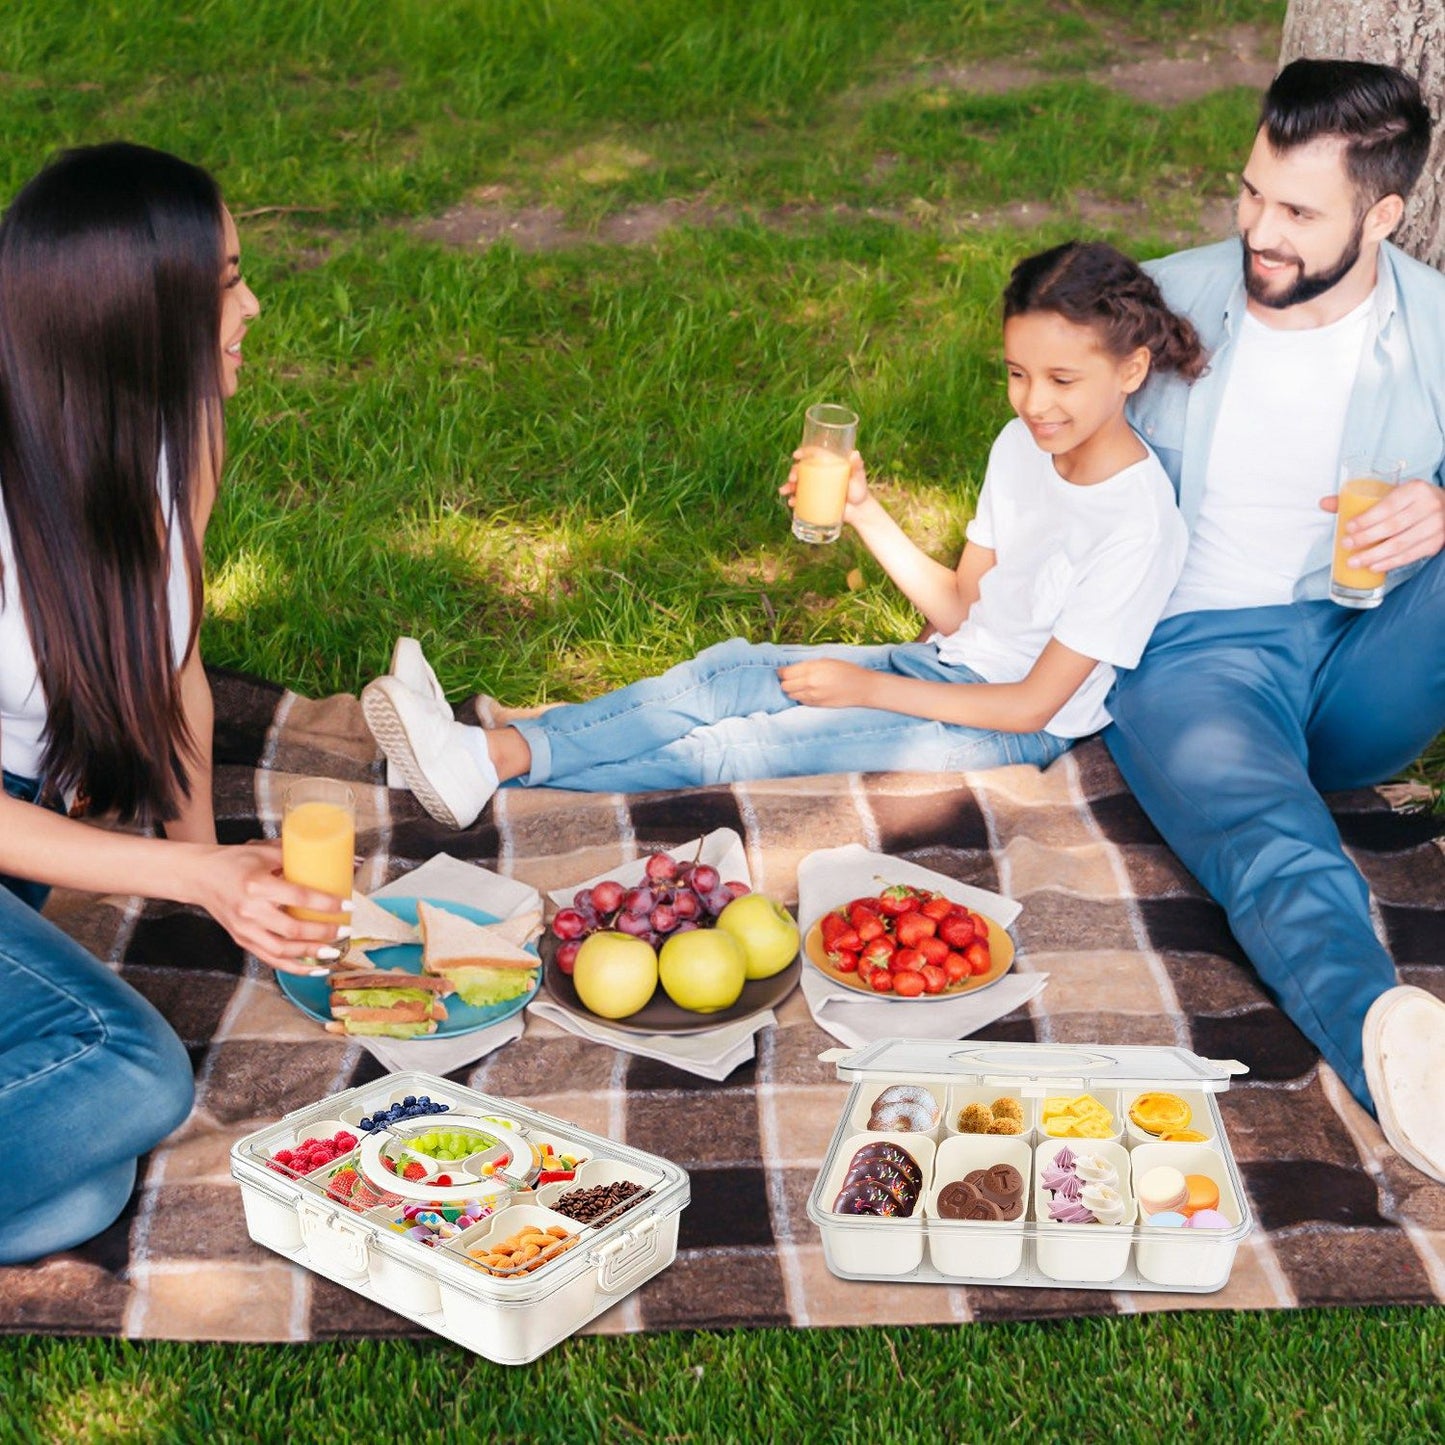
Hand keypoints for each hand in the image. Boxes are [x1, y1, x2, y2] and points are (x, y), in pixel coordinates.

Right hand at [182, 840, 351, 973]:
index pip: (299, 897)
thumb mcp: (263, 850)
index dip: (326, 904)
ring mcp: (244, 929)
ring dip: (311, 954)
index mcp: (257, 884)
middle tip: (346, 929)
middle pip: (293, 929)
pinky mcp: (242, 940)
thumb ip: (296, 855)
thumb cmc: (233, 860)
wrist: (198, 876)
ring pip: (282, 950)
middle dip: (324, 933)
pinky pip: (270, 959)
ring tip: (335, 952)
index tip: (348, 906)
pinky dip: (294, 966)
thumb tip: (337, 858)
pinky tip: (314, 967)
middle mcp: (250, 910)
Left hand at [778, 659, 877, 708]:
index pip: (785, 673)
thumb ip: (807, 666)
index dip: (781, 672)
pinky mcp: (817, 705)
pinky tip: (809, 692)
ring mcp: (813, 696)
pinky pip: (801, 702)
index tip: (782, 671)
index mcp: (811, 669)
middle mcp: (810, 684)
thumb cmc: (847, 670)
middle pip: (785, 686)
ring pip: (791, 695)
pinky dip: (801, 697)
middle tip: (791, 678)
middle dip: (785, 682)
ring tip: (800, 685)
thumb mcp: (826, 661)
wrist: (862, 688)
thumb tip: (791, 670)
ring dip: (792, 690)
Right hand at [780, 448, 870, 521]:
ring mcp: (816, 488)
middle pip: (802, 469)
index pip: (814, 454)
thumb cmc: (860, 490)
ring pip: (798, 483)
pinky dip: (794, 500)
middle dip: (794, 472)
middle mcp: (819, 474)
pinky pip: (800, 498)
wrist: (859, 511)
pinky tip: (791, 502)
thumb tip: (855, 454)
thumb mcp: (859, 477)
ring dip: (789, 486)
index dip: (804, 452)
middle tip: (793, 478)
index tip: (796, 455)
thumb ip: (858, 467)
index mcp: (828, 464)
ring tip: (785, 491)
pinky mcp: (815, 500)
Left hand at [1322, 479, 1444, 571]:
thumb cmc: (1409, 501)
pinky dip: (1390, 563)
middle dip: (1366, 539)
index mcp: (1415, 489)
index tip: (1348, 528)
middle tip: (1346, 545)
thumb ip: (1357, 498)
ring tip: (1354, 561)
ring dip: (1375, 555)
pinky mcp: (1436, 543)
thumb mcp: (1389, 493)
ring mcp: (1436, 526)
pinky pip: (1411, 555)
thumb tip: (1324, 503)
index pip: (1388, 506)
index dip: (1367, 519)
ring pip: (1401, 544)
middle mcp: (1429, 506)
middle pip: (1393, 527)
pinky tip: (1374, 567)